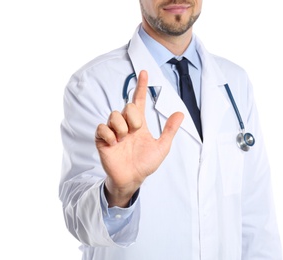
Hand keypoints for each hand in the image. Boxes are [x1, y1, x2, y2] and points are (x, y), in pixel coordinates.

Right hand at [95, 70, 183, 206]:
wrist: (132, 179)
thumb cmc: (145, 163)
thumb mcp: (161, 147)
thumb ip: (169, 130)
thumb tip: (180, 113)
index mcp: (139, 125)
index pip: (139, 101)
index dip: (141, 87)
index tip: (145, 72)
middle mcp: (126, 125)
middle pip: (126, 106)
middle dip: (133, 116)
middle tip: (136, 130)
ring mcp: (113, 132)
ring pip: (113, 114)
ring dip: (121, 126)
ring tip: (124, 139)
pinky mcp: (102, 140)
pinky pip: (102, 128)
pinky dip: (109, 134)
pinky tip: (114, 143)